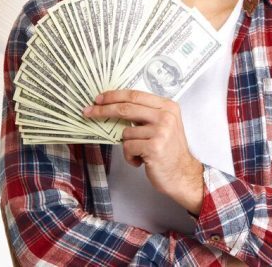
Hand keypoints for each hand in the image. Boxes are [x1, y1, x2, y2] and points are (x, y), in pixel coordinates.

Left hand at [84, 90, 203, 213]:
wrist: (183, 175)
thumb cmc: (168, 151)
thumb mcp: (161, 125)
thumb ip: (143, 114)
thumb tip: (113, 106)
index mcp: (167, 106)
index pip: (134, 95)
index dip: (113, 96)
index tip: (98, 99)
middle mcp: (166, 116)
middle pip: (125, 108)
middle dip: (103, 110)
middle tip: (88, 112)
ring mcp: (161, 131)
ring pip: (125, 132)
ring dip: (127, 146)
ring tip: (141, 153)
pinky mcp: (154, 147)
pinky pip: (127, 147)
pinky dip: (130, 156)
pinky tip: (142, 161)